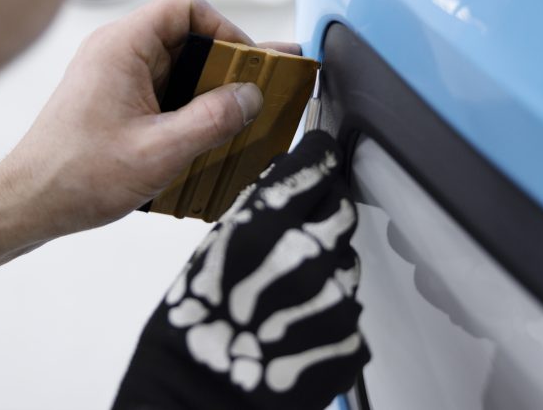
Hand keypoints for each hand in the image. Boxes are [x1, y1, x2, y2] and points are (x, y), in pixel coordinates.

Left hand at [0, 0, 295, 240]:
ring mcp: (115, 75)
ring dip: (209, 92)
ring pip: (179, 67)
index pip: (186, 8)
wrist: (28, 203)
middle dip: (226, 67)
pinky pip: (165, 90)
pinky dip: (190, 108)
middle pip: (188, 37)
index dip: (225, 29)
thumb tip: (252, 96)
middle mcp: (117, 51)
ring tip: (238, 122)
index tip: (248, 66)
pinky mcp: (116, 99)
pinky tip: (207, 139)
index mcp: (122, 46)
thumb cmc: (77, 176)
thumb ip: (212, 120)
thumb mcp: (158, 152)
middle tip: (257, 96)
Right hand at [114, 131, 369, 409]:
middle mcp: (306, 259)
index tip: (318, 156)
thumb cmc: (192, 333)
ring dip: (327, 266)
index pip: (314, 168)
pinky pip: (349, 307)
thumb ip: (255, 214)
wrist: (201, 400)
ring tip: (287, 293)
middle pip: (340, 210)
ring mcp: (334, 300)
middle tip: (299, 231)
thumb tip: (284, 182)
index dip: (317, 159)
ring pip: (347, 260)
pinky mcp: (349, 338)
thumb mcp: (210, 254)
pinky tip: (296, 325)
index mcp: (264, 228)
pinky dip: (329, 310)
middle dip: (324, 212)